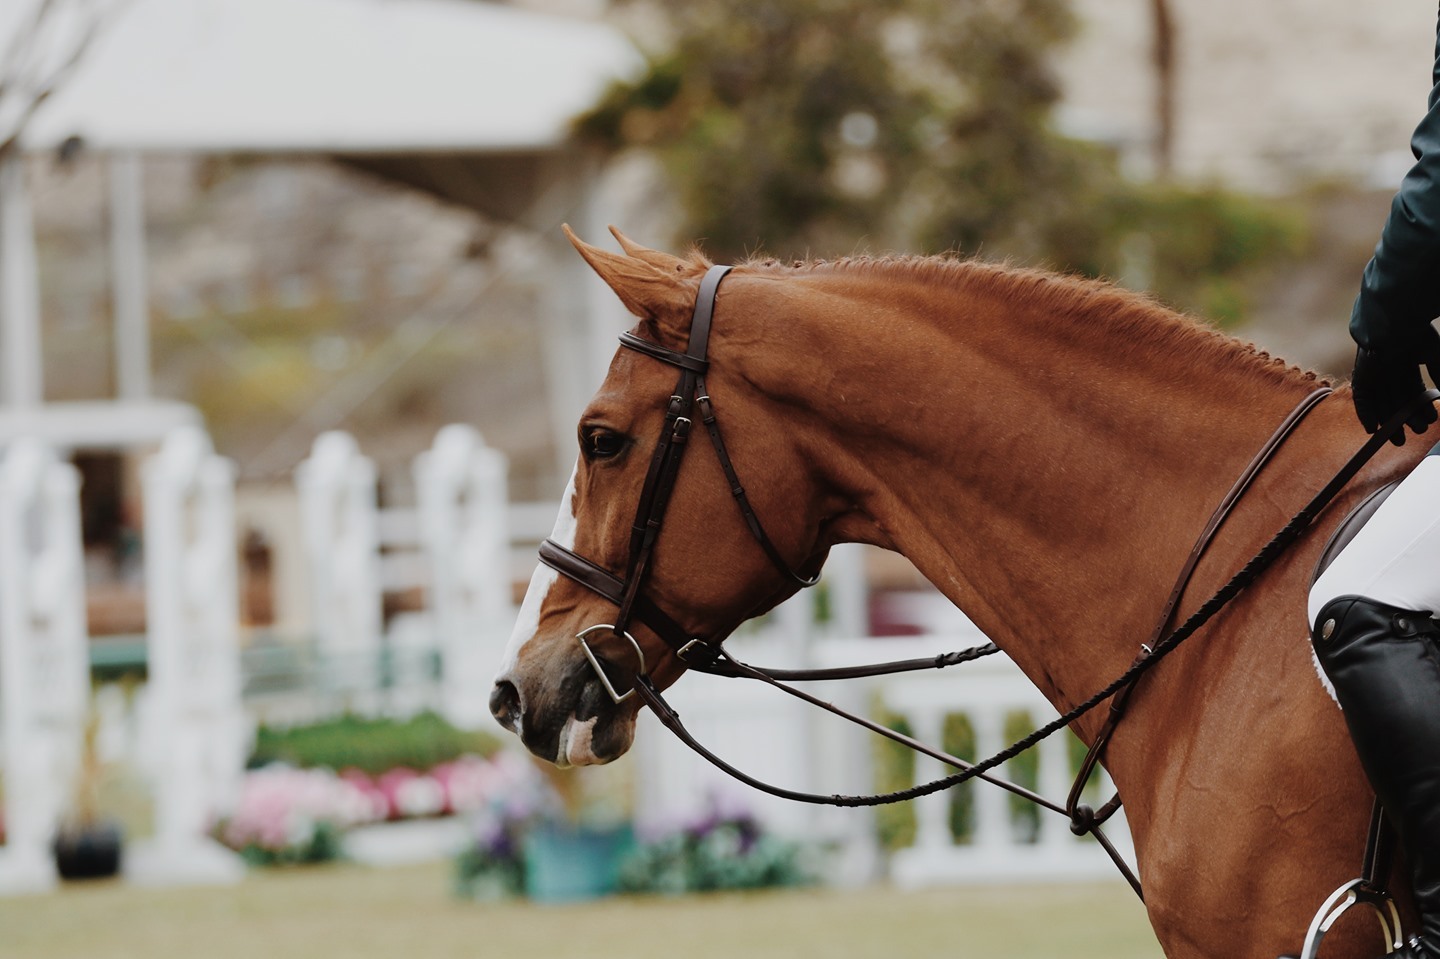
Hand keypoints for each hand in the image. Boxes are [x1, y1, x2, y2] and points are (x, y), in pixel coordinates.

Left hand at [1351, 328, 1439, 444]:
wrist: (1397, 321)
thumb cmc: (1417, 335)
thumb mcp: (1435, 356)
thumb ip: (1439, 375)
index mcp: (1407, 365)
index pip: (1413, 393)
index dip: (1420, 409)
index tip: (1430, 422)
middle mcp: (1389, 372)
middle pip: (1396, 401)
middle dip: (1405, 420)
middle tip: (1415, 435)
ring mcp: (1374, 374)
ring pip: (1381, 404)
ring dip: (1389, 422)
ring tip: (1398, 439)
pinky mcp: (1361, 376)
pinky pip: (1362, 399)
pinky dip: (1366, 414)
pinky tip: (1373, 430)